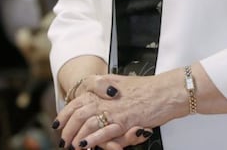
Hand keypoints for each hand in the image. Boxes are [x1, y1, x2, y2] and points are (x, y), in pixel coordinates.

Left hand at [54, 74, 177, 149]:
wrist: (168, 90)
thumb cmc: (150, 88)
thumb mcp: (123, 83)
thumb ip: (108, 89)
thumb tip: (99, 97)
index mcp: (104, 87)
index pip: (76, 101)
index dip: (65, 114)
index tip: (59, 123)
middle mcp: (106, 97)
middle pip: (78, 113)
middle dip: (67, 129)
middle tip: (64, 140)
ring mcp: (115, 108)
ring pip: (86, 123)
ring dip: (77, 137)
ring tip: (72, 146)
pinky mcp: (124, 120)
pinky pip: (103, 131)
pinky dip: (92, 139)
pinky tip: (86, 145)